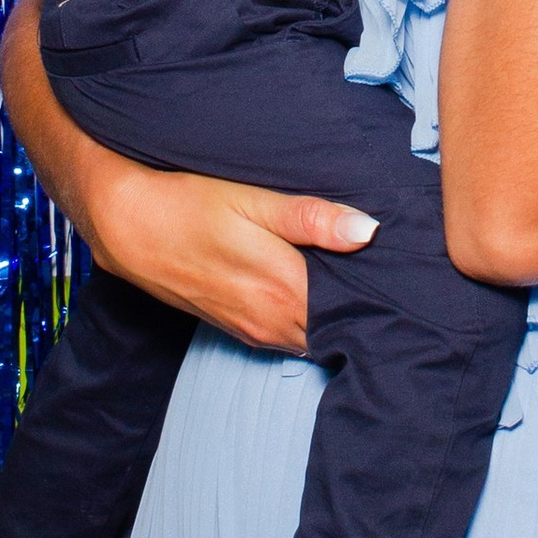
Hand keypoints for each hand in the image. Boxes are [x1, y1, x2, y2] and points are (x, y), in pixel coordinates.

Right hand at [87, 161, 372, 356]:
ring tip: (368, 290)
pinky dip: (311, 324)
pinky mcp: (239, 330)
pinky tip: (324, 300)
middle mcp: (272, 321)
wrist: (125, 226)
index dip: (386, 295)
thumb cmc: (187, 203)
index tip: (412, 281)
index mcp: (284, 288)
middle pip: (339, 327)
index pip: (355, 307)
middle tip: (400, 283)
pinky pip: (290, 338)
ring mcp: (254, 330)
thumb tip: (369, 231)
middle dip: (368, 310)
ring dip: (339, 319)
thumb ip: (310, 218)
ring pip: (315, 336)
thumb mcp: (249, 199)